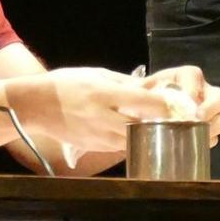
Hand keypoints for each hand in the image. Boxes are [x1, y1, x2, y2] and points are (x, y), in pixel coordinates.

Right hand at [3, 67, 171, 153]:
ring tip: (162, 127)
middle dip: (160, 124)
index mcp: (104, 94)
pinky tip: (139, 134)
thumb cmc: (66, 84)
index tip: (182, 105)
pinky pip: (121, 146)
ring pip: (133, 140)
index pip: (143, 101)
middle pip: (142, 126)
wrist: (37, 106)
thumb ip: (124, 82)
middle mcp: (103, 117)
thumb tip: (150, 86)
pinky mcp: (95, 147)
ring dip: (148, 135)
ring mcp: (99, 135)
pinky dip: (132, 140)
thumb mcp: (96, 74)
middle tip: (178, 120)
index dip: (165, 105)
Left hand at [140, 65, 219, 144]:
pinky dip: (208, 139)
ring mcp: (207, 109)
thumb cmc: (141, 98)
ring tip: (198, 136)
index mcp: (185, 76)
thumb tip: (156, 110)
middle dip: (211, 109)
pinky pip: (215, 133)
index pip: (194, 76)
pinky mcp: (206, 126)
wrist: (140, 110)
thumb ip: (144, 98)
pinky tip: (194, 144)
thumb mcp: (139, 93)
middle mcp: (201, 90)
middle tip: (198, 119)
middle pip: (218, 96)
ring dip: (214, 127)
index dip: (192, 89)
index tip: (186, 102)